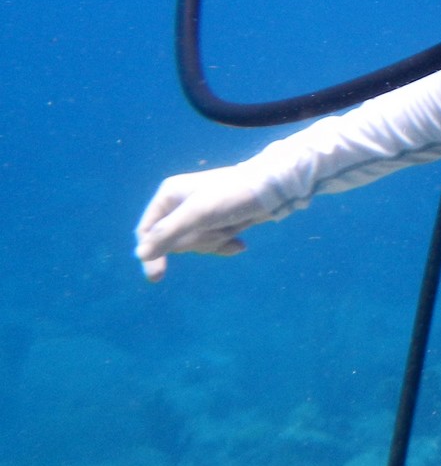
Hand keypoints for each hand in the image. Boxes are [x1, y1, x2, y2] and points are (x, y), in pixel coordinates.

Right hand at [134, 165, 279, 281]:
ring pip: (194, 244)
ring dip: (214, 241)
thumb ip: (168, 233)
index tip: (157, 276)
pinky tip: (240, 245)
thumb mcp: (197, 214)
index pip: (147, 230)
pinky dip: (225, 245)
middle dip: (197, 241)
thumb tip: (141, 255)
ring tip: (232, 226)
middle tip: (218, 226)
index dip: (151, 252)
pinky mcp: (218, 221)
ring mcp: (200, 213)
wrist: (274, 190)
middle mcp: (181, 203)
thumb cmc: (232, 197)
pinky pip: (212, 243)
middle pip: (173, 240)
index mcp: (169, 195)